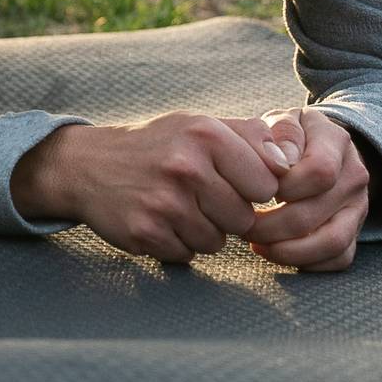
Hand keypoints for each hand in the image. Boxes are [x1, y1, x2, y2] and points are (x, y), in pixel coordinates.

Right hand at [11, 113, 282, 263]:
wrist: (89, 165)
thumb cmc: (159, 145)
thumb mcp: (202, 125)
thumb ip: (252, 138)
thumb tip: (292, 162)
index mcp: (207, 134)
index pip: (267, 185)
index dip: (254, 190)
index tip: (234, 183)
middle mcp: (187, 167)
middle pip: (244, 219)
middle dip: (229, 215)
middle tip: (202, 198)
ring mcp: (164, 202)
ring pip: (217, 242)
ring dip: (204, 232)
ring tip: (179, 207)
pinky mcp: (145, 232)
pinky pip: (187, 255)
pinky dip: (178, 245)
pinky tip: (160, 221)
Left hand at [240, 108, 370, 271]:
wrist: (317, 147)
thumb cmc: (289, 137)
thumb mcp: (281, 121)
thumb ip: (281, 133)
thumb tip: (280, 165)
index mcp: (336, 141)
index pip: (319, 171)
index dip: (283, 187)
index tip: (254, 189)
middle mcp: (355, 175)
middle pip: (315, 212)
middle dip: (270, 226)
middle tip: (241, 226)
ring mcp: (358, 206)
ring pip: (331, 242)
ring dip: (287, 251)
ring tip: (257, 245)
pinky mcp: (355, 232)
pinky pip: (338, 259)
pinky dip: (306, 263)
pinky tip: (277, 253)